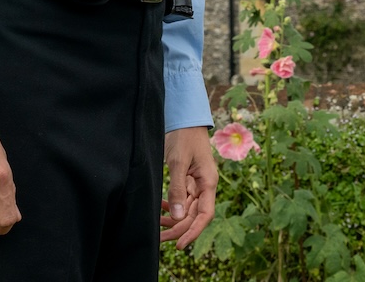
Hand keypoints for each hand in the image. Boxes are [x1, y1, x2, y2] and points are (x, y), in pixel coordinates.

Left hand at [160, 125, 217, 247]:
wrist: (184, 119)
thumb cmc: (184, 137)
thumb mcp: (178, 163)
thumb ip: (177, 189)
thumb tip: (177, 217)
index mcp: (208, 182)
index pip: (205, 215)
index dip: (194, 232)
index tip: (180, 245)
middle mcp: (204, 186)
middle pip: (194, 216)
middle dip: (178, 229)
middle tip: (159, 238)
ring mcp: (197, 184)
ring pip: (187, 210)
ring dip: (174, 219)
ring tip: (156, 227)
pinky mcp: (188, 180)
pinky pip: (182, 200)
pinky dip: (172, 207)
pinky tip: (161, 210)